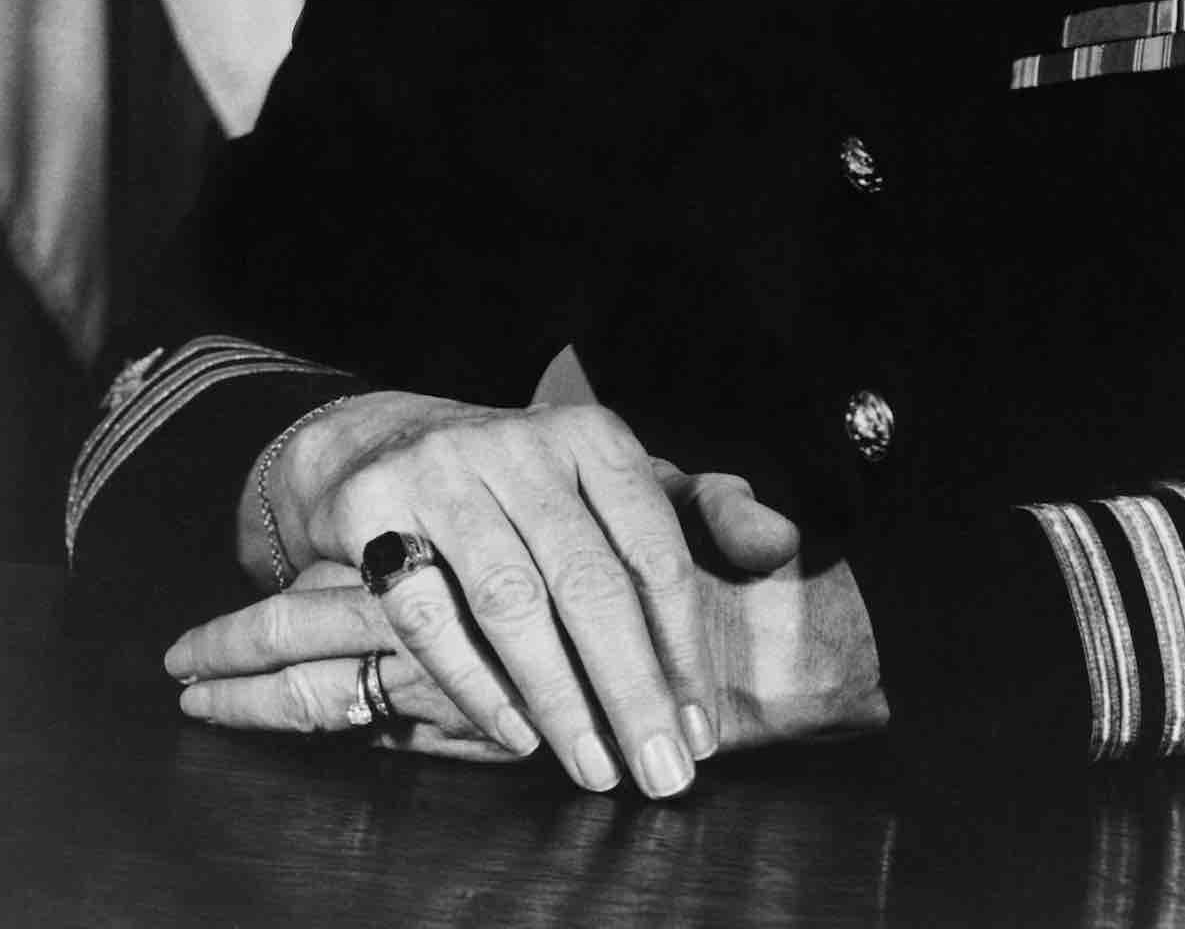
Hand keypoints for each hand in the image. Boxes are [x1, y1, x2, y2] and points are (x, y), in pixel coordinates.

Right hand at [220, 394, 800, 795]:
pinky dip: (475, 685)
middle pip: (590, 582)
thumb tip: (780, 541)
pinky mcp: (373, 511)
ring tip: (597, 771)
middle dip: (634, 688)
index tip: (702, 731)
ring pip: (513, 603)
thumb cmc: (523, 485)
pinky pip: (427, 616)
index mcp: (593, 440)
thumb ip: (701, 507)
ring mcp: (444, 473)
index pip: (655, 550)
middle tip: (662, 774)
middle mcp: (522, 447)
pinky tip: (518, 736)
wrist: (378, 443)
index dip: (684, 647)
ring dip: (561, 700)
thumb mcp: (611, 478)